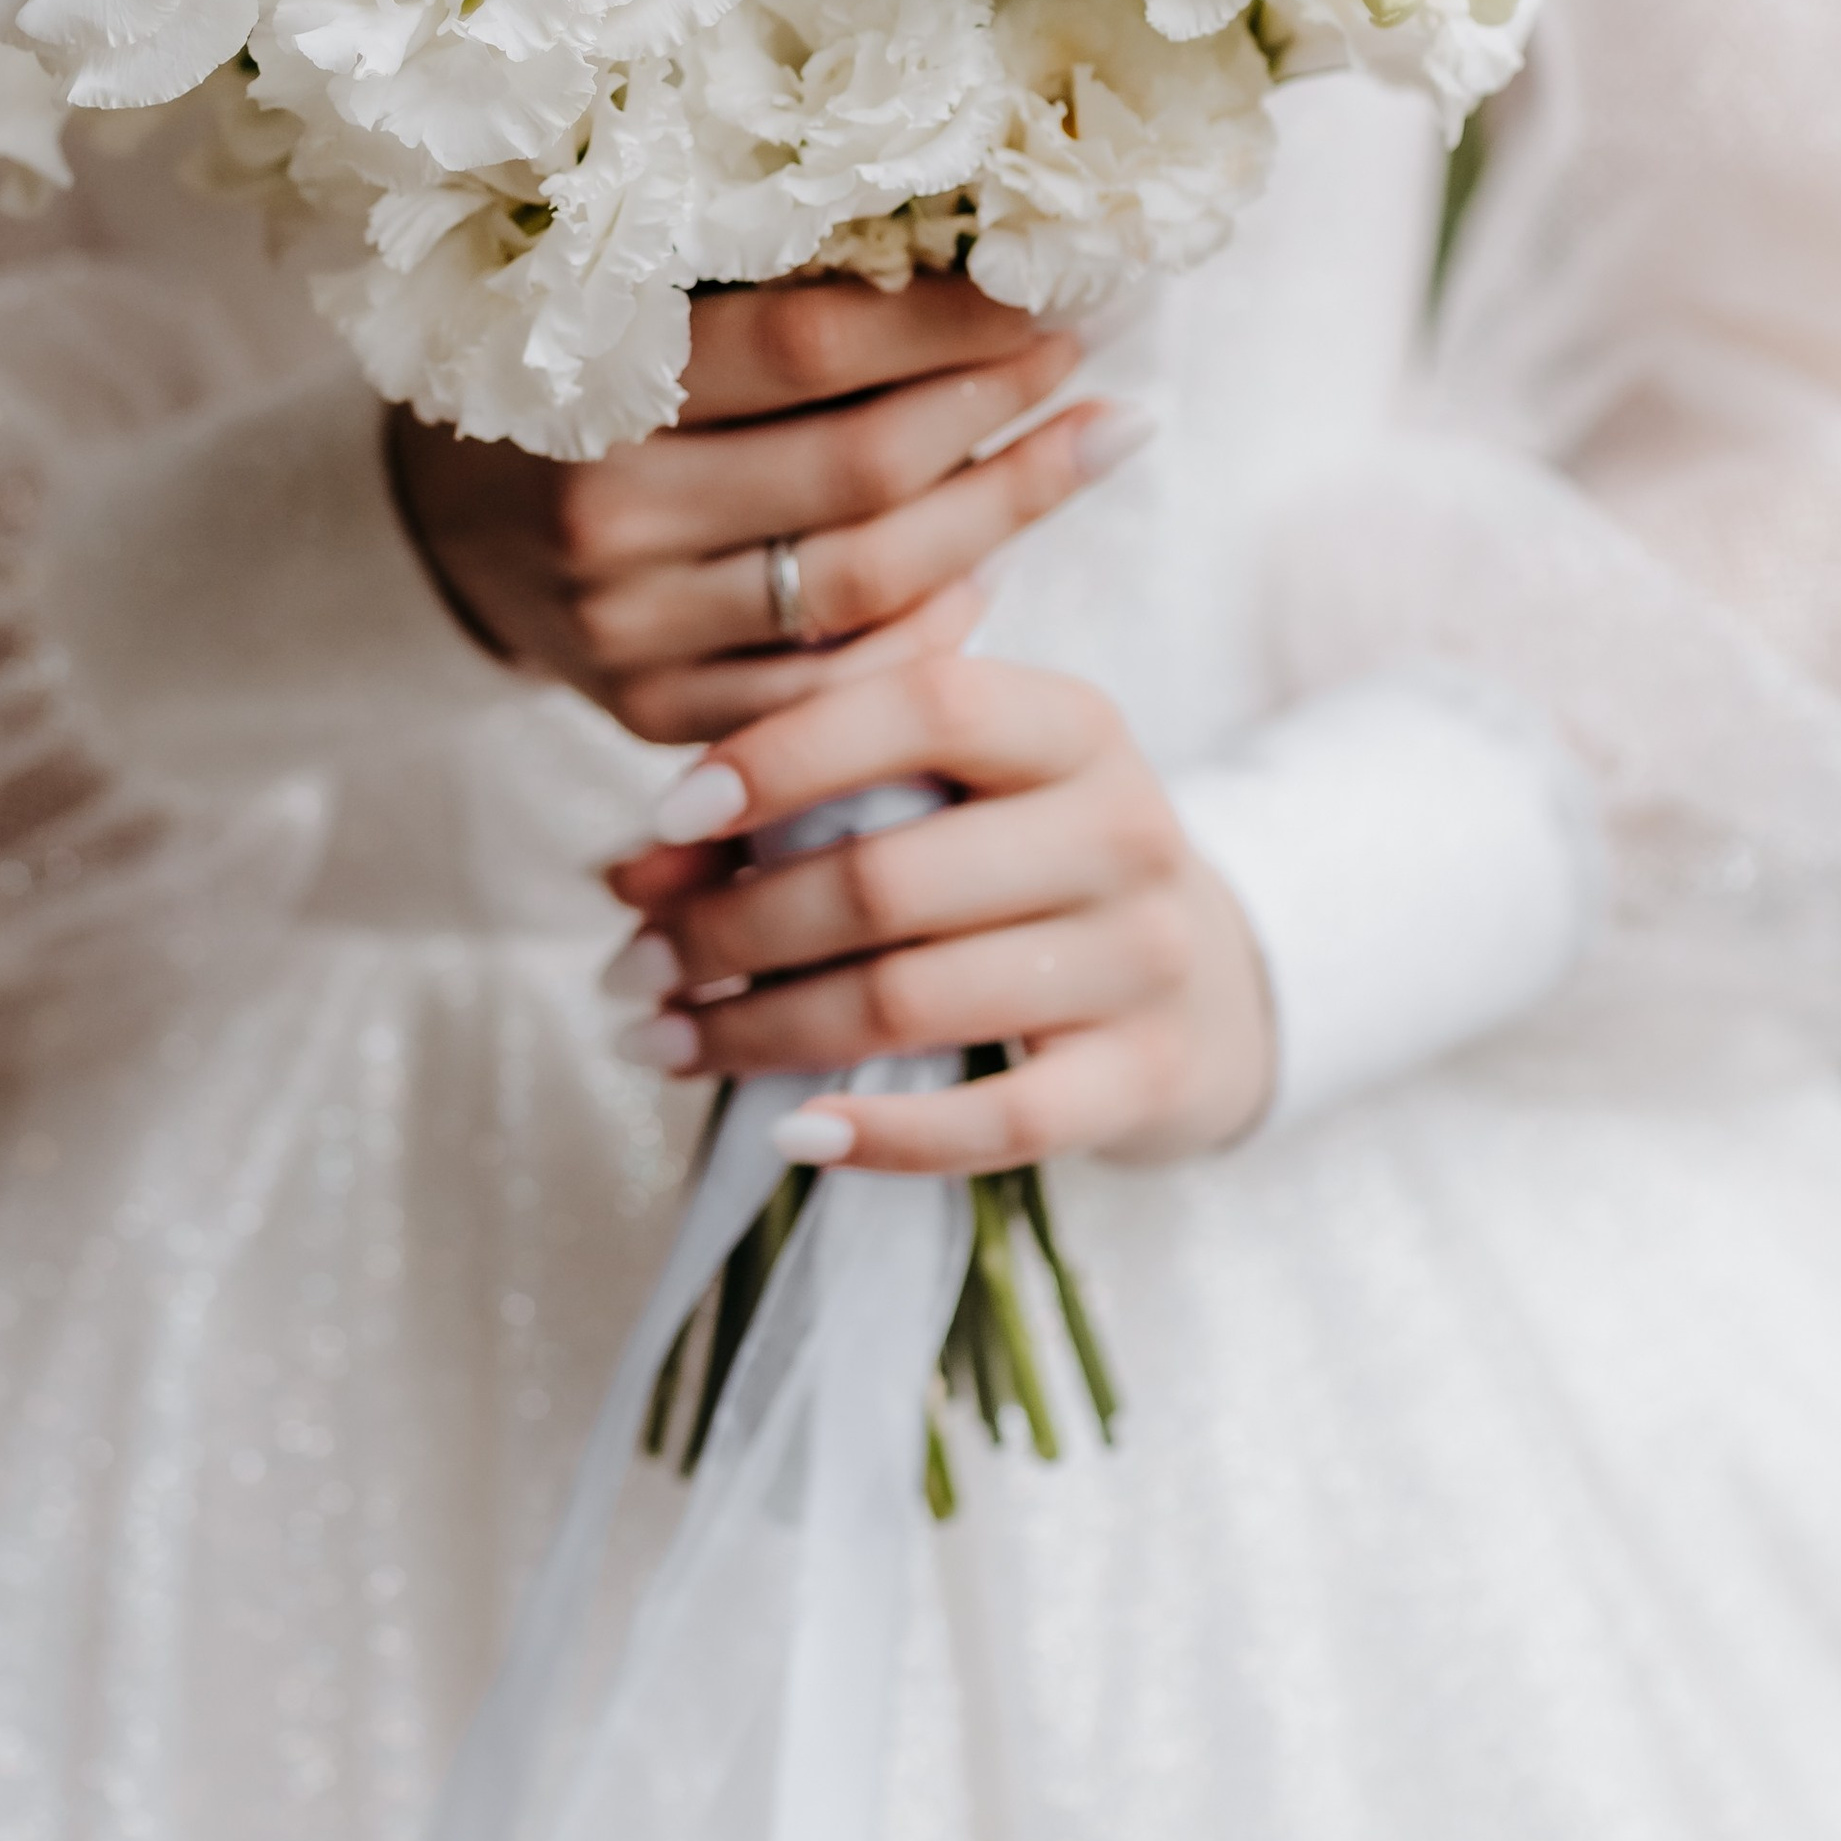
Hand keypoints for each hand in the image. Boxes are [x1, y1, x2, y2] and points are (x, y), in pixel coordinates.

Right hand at [389, 273, 1140, 745]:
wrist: (444, 531)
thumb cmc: (574, 387)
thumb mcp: (627, 306)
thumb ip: (765, 291)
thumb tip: (971, 240)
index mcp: (597, 381)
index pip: (812, 344)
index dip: (950, 316)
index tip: (1049, 283)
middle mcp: (607, 513)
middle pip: (862, 471)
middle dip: (1000, 407)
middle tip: (1087, 355)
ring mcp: (629, 630)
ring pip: (869, 585)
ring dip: (1003, 514)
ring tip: (1089, 445)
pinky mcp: (651, 715)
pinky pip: (832, 685)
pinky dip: (929, 631)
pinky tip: (991, 570)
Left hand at [602, 656, 1276, 1171]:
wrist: (1211, 975)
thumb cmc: (1027, 858)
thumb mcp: (951, 790)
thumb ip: (808, 792)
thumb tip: (629, 867)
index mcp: (1072, 722)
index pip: (923, 707)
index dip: (783, 756)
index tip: (664, 818)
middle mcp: (1123, 829)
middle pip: (887, 879)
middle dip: (728, 929)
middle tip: (629, 967)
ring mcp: (1143, 959)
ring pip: (913, 1001)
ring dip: (759, 1033)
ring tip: (661, 1042)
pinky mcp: (1148, 1076)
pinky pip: (997, 1122)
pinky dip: (880, 1133)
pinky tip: (786, 1133)